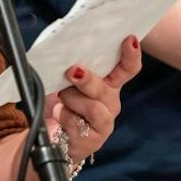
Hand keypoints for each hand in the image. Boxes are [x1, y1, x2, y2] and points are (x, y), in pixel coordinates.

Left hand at [44, 35, 141, 165]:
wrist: (49, 136)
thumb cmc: (59, 103)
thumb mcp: (65, 80)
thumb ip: (72, 67)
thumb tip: (66, 53)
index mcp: (108, 84)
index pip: (126, 69)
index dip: (131, 55)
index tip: (130, 40)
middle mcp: (110, 103)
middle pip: (106, 89)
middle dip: (87, 79)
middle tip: (72, 71)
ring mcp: (103, 123)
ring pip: (92, 107)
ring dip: (71, 99)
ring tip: (60, 98)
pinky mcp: (92, 140)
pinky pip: (77, 123)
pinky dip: (63, 115)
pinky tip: (59, 116)